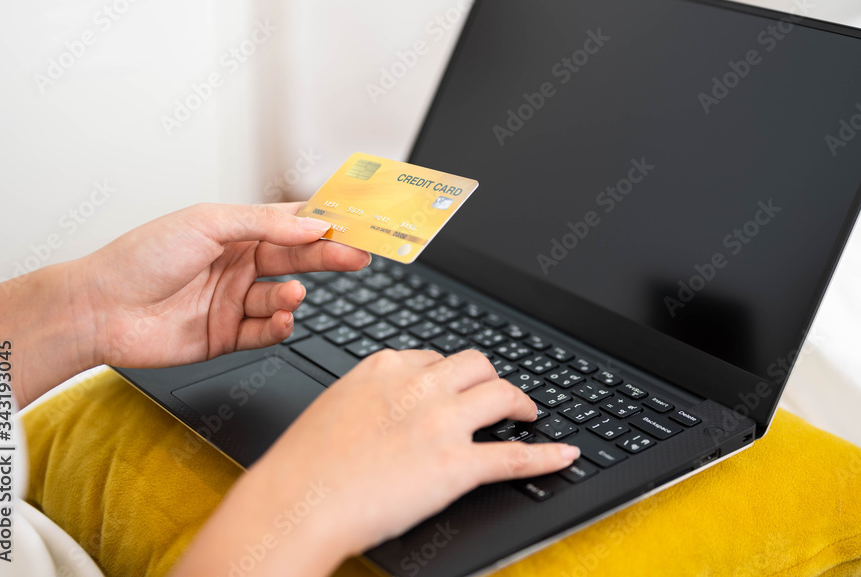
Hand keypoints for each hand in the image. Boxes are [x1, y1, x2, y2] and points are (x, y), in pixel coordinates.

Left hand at [80, 202, 369, 369]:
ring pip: (283, 297)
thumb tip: (310, 225)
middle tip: (359, 256)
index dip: (325, 223)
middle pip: (297, 259)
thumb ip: (263, 224)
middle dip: (330, 257)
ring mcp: (234, 301)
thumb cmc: (141, 258)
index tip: (357, 222)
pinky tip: (281, 318)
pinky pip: (266, 331)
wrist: (101, 310)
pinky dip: (279, 326)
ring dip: (293, 295)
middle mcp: (238, 265)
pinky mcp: (227, 336)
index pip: (291, 224)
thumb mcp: (207, 223)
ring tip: (290, 294)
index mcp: (235, 232)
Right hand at [173, 349, 580, 576]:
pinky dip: (547, 454)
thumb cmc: (304, 464)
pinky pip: (515, 456)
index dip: (451, 374)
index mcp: (386, 367)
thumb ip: (370, 395)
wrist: (296, 503)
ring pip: (501, 394)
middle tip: (497, 395)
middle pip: (476, 364)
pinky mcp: (457, 465)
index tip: (458, 384)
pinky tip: (564, 454)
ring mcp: (442, 422)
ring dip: (520, 403)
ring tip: (526, 414)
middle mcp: (419, 385)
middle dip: (491, 377)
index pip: (434, 357)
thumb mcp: (335, 406)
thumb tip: (389, 403)